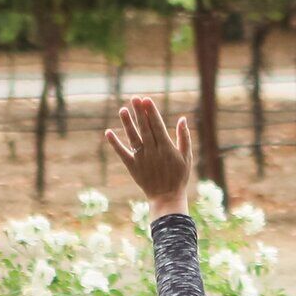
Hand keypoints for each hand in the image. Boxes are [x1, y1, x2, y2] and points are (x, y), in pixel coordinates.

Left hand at [102, 97, 197, 218]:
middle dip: (139, 113)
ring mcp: (142, 159)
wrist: (167, 197)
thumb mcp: (186, 157)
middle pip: (145, 128)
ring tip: (122, 110)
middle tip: (134, 98)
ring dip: (127, 124)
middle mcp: (153, 151)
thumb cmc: (179, 176)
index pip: (157, 126)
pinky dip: (115, 144)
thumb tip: (183, 119)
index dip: (151, 112)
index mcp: (167, 148)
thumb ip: (184, 137)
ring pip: (133, 138)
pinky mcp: (133, 166)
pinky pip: (122, 153)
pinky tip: (108, 132)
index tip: (146, 100)